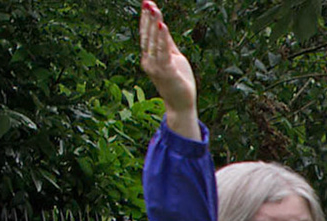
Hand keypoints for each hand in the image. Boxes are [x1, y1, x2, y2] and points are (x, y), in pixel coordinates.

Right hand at [139, 2, 199, 138]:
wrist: (181, 104)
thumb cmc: (179, 82)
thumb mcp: (174, 58)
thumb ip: (168, 44)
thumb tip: (162, 26)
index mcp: (150, 57)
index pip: (146, 34)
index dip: (145, 19)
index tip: (146, 4)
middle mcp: (149, 61)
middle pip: (147, 35)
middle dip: (148, 18)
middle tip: (148, 2)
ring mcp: (155, 67)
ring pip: (153, 41)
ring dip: (153, 24)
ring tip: (154, 9)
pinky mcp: (165, 71)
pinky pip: (162, 52)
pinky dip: (162, 38)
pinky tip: (162, 25)